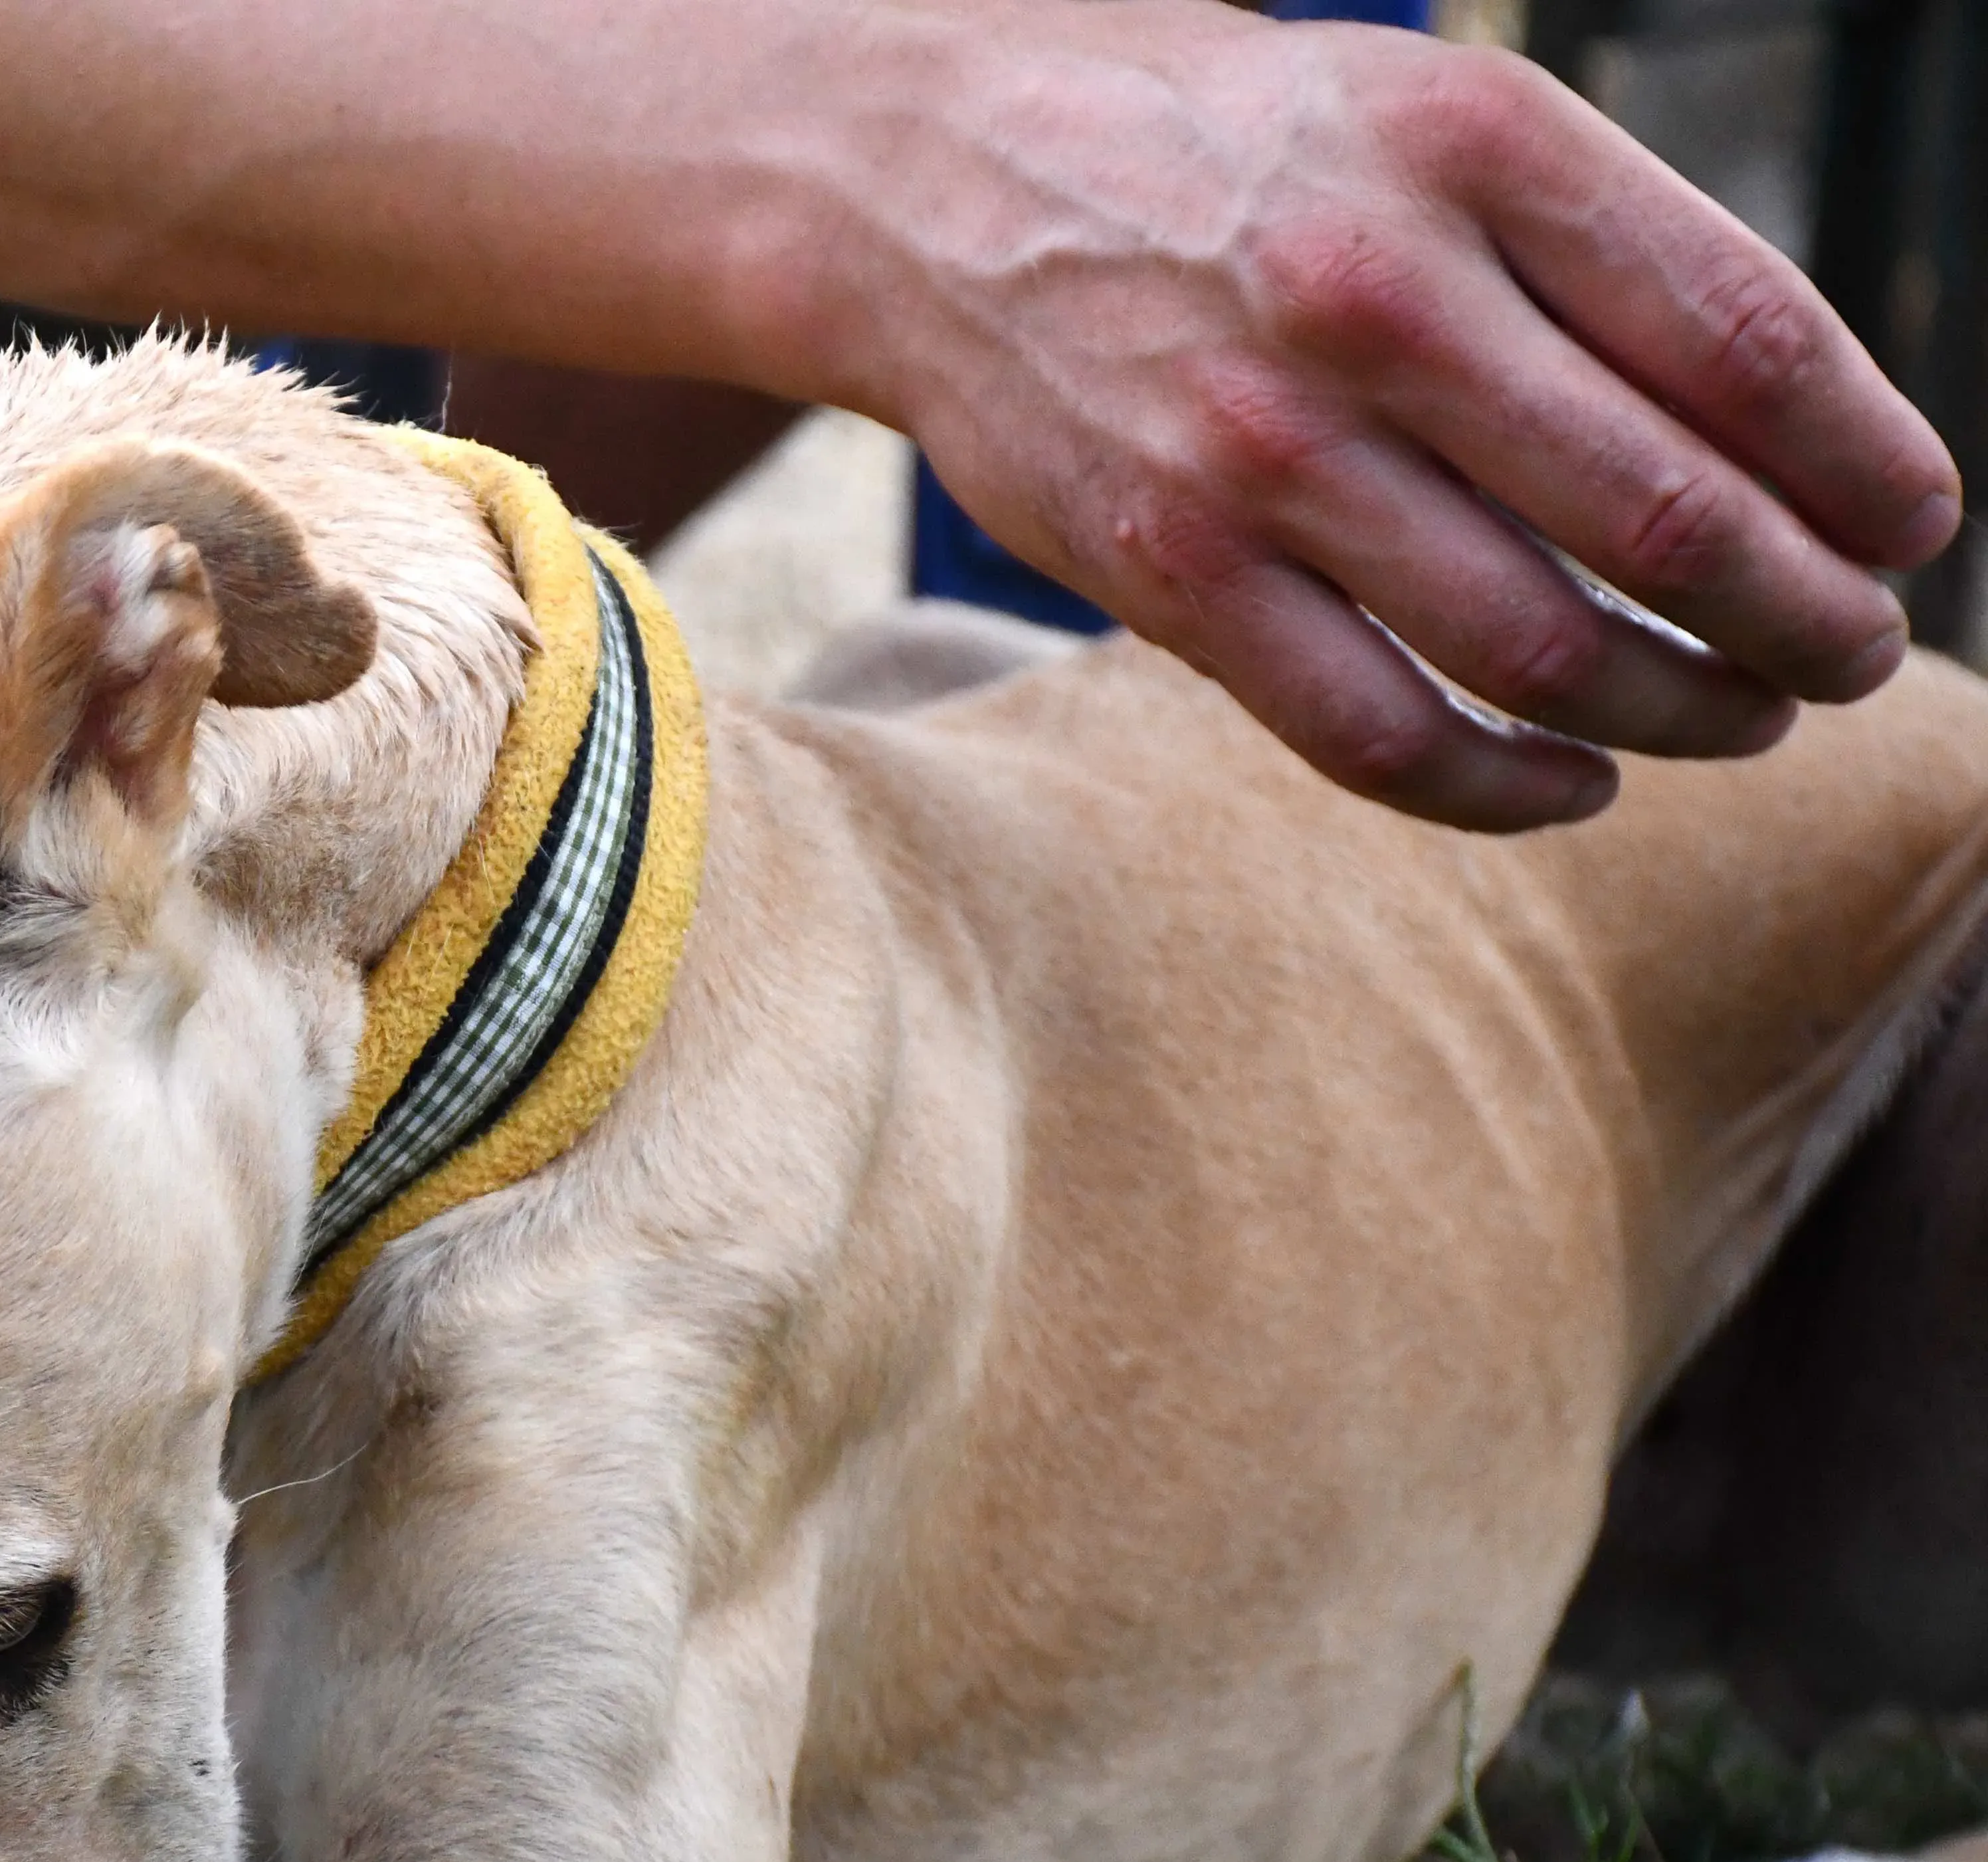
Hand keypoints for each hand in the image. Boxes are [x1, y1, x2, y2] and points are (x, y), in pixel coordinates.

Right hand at [857, 4, 1961, 827]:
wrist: (929, 181)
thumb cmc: (1224, 154)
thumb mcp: (1428, 118)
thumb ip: (1598, 250)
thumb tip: (1793, 437)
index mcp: (1477, 148)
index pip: (1751, 345)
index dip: (1867, 467)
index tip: (1909, 530)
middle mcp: (1373, 294)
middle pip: (1669, 517)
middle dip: (1803, 618)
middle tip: (1850, 654)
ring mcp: (1259, 449)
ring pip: (1544, 648)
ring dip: (1683, 712)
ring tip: (1739, 718)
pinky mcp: (1163, 568)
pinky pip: (1379, 733)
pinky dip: (1508, 786)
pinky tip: (1572, 780)